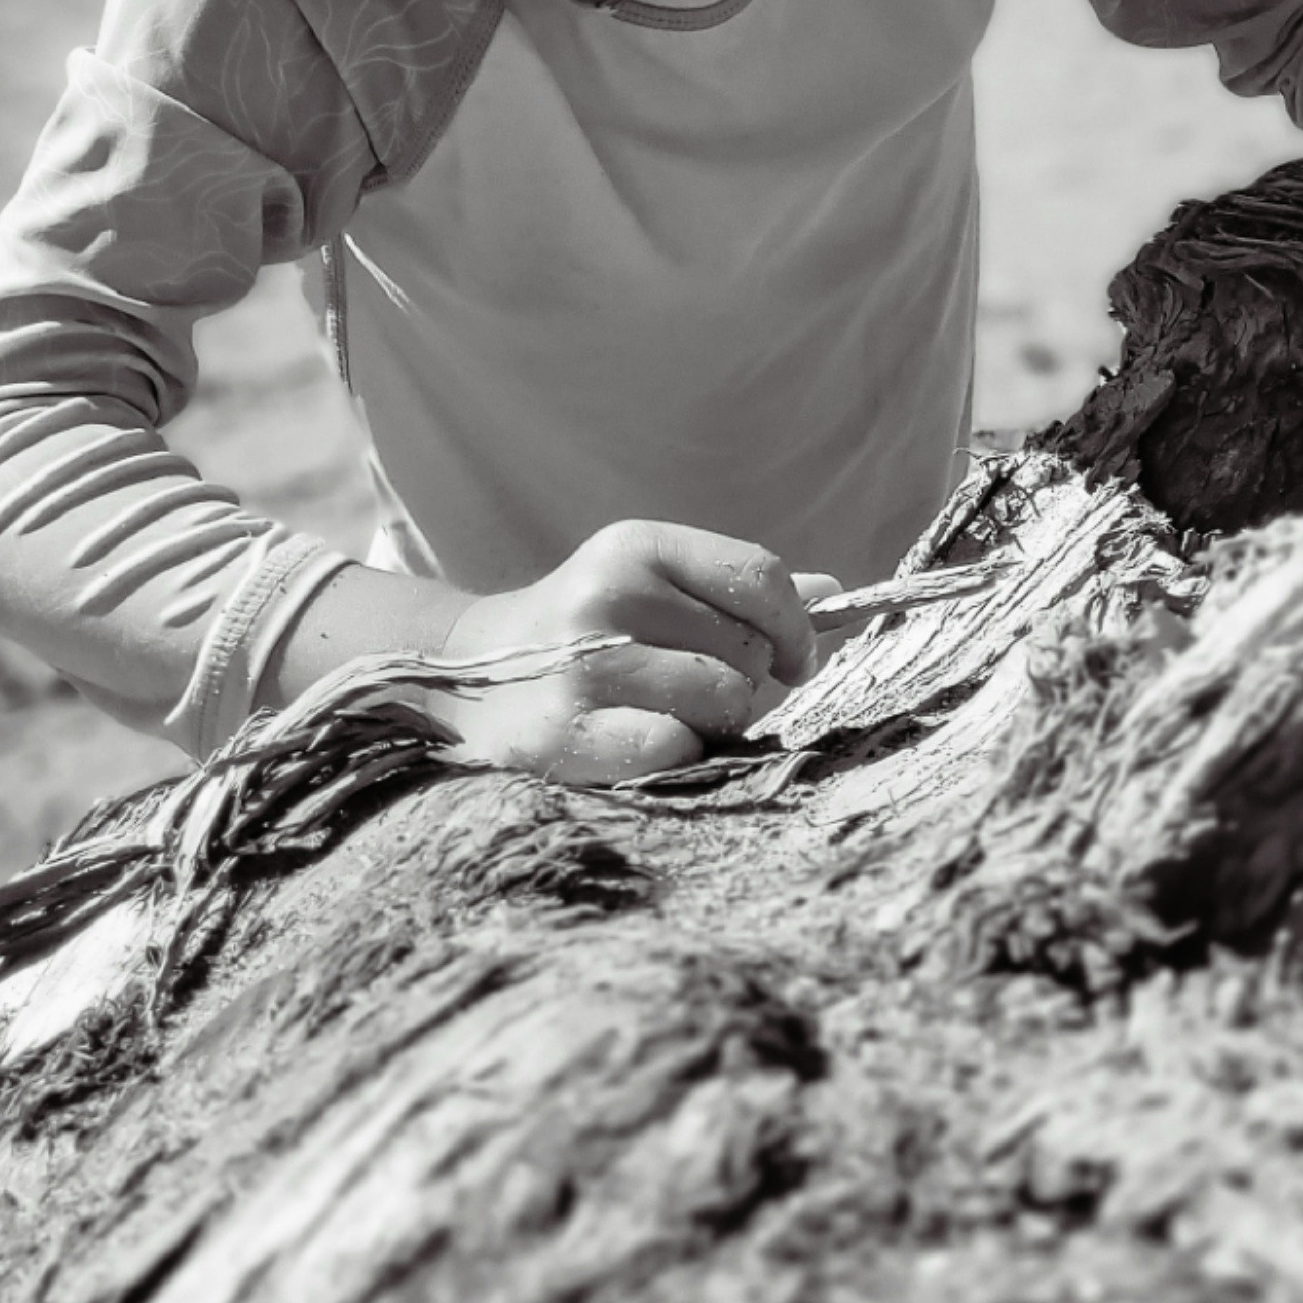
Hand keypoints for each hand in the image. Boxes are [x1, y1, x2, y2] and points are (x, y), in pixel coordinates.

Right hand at [417, 521, 836, 787]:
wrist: (463, 676)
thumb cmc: (587, 633)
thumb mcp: (652, 587)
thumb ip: (741, 591)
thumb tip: (838, 593)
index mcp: (634, 547)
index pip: (760, 576)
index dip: (797, 627)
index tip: (794, 659)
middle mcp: (606, 596)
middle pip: (746, 649)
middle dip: (744, 682)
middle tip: (697, 690)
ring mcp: (580, 665)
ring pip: (721, 701)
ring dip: (714, 723)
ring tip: (668, 714)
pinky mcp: (561, 734)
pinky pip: (674, 749)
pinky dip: (677, 754)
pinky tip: (642, 743)